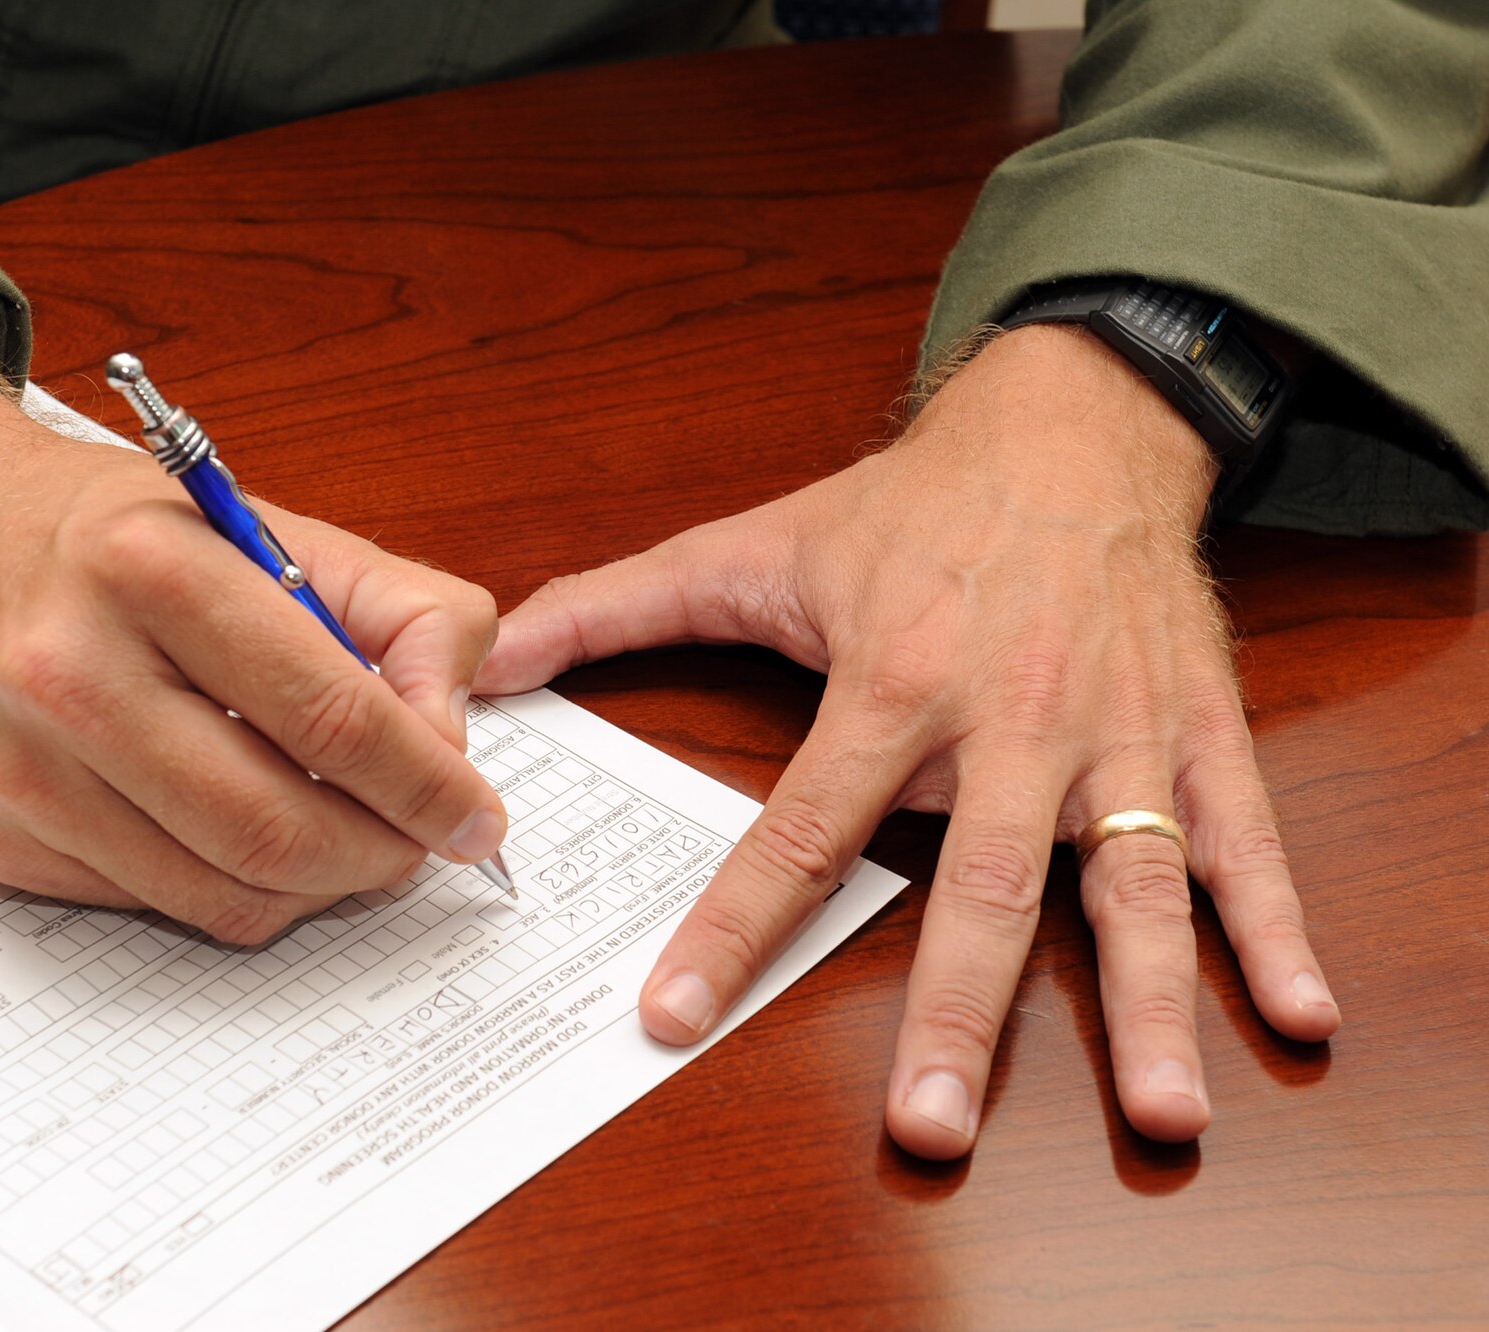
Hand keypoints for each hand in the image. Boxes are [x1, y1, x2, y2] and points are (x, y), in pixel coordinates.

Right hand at [0, 303, 506, 941]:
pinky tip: (243, 828)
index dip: (429, 785)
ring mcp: (22, 769)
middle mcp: (69, 673)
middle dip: (384, 854)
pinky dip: (232, 887)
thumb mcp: (269, 525)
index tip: (478, 817)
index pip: (332, 718)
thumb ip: (398, 612)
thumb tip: (449, 737)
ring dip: (318, 885)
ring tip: (348, 839)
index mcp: (152, 570)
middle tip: (421, 843)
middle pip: (279, 829)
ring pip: (225, 892)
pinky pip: (160, 903)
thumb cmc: (112, 536)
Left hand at [477, 324, 1339, 1156]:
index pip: (800, 828)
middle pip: (978, 886)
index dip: (735, 925)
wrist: (1074, 423)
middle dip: (955, 1012)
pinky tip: (1293, 1011)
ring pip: (1129, 880)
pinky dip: (1272, 924)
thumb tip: (497, 652)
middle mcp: (1006, 718)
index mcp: (893, 680)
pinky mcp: (1193, 731)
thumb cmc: (913, 503)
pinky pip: (1240, 837)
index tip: (678, 1014)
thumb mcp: (756, 541)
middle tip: (928, 1123)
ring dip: (1146, 1000)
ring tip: (1162, 1110)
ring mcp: (1111, 734)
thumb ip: (621, 603)